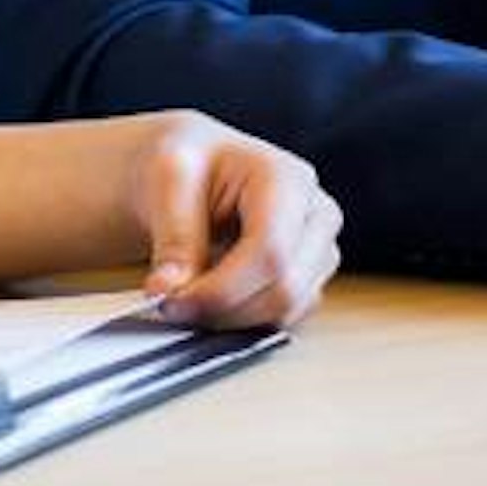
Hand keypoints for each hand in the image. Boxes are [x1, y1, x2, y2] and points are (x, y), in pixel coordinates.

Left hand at [123, 116, 340, 328]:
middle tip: (171, 305)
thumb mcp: (167, 177)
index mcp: (289, 178)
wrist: (196, 171)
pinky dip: (242, 320)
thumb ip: (174, 235)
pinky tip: (212, 297)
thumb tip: (167, 289)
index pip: (270, 252)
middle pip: (285, 289)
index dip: (220, 289)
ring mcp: (319, 250)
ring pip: (286, 311)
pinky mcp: (310, 279)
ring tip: (189, 295)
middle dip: (223, 308)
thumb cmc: (189, 165)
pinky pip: (283, 319)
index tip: (171, 301)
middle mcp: (317, 215)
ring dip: (231, 318)